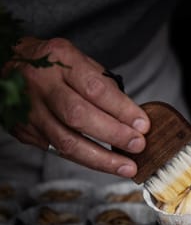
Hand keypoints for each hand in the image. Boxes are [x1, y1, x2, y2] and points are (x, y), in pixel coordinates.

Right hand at [6, 36, 150, 176]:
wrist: (6, 64)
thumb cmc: (50, 63)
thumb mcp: (75, 58)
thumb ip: (101, 83)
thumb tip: (131, 115)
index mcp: (59, 60)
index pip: (95, 89)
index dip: (122, 109)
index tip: (142, 124)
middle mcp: (41, 85)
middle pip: (79, 116)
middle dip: (113, 135)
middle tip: (137, 145)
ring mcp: (30, 110)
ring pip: (66, 142)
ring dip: (101, 159)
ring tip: (126, 166)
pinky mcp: (24, 131)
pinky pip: (57, 150)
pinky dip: (84, 159)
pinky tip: (103, 164)